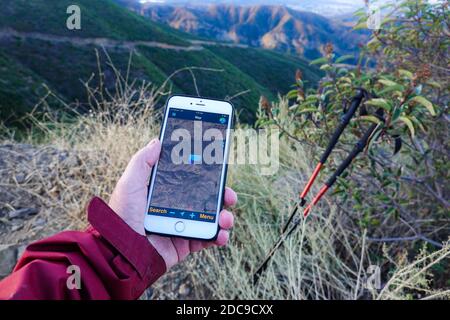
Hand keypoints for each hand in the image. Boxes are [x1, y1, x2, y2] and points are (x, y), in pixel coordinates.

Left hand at [109, 138, 236, 268]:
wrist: (122, 250)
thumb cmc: (123, 214)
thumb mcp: (130, 183)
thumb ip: (143, 161)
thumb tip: (157, 141)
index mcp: (165, 193)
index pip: (191, 181)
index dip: (207, 176)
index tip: (219, 170)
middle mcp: (176, 208)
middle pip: (207, 199)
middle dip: (223, 196)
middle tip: (229, 196)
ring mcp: (183, 226)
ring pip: (212, 218)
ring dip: (225, 217)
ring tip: (225, 219)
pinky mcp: (185, 244)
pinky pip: (207, 239)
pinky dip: (219, 237)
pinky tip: (220, 234)